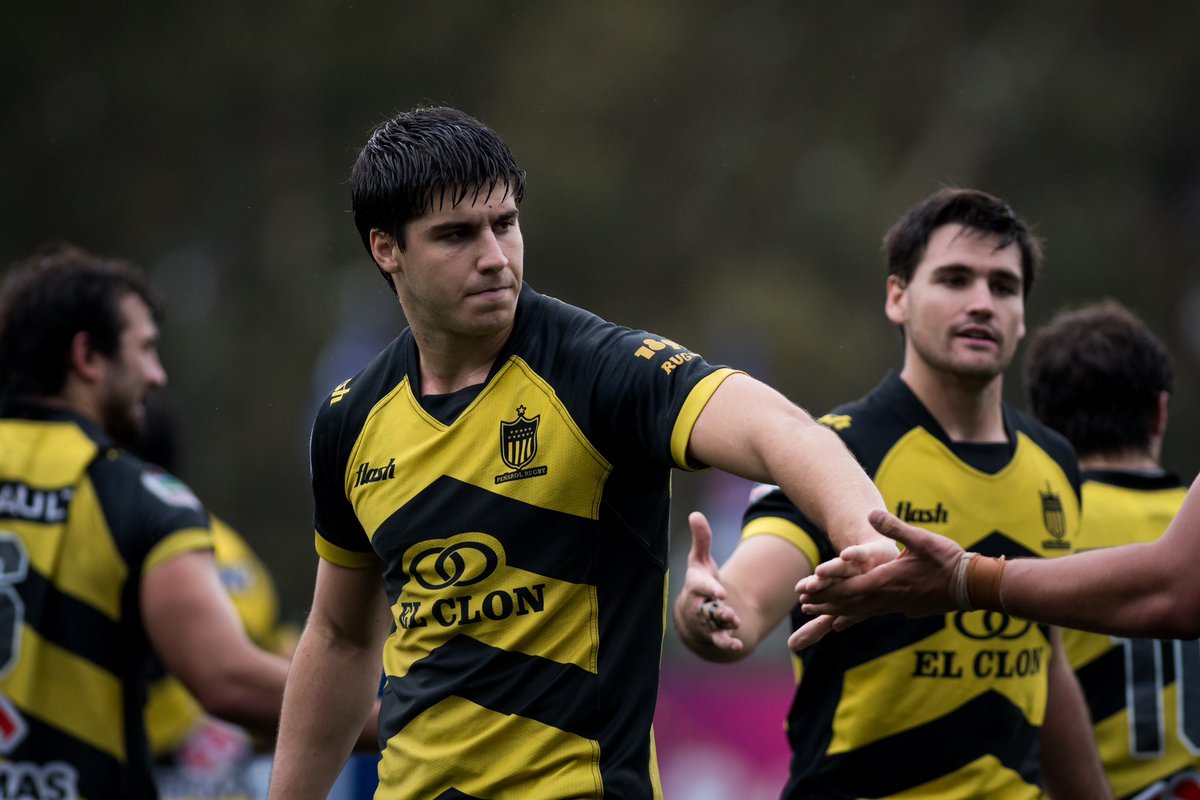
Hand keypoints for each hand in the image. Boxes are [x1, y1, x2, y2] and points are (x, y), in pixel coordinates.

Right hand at [674, 512, 742, 653]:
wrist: (693, 613)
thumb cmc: (699, 582)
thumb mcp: (700, 561)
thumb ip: (702, 540)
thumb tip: (695, 514)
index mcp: (696, 585)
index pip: (700, 586)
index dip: (709, 588)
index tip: (719, 591)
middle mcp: (698, 604)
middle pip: (705, 609)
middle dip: (716, 611)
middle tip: (728, 612)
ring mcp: (705, 621)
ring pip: (712, 625)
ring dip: (723, 626)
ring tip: (734, 623)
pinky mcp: (713, 634)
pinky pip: (719, 641)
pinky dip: (727, 644)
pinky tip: (738, 645)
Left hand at [787, 510, 964, 649]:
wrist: (973, 586)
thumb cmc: (949, 561)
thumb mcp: (921, 539)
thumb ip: (895, 527)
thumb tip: (871, 512)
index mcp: (887, 581)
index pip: (849, 589)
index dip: (826, 592)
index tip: (807, 593)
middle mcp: (888, 598)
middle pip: (850, 604)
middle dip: (826, 604)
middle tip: (805, 606)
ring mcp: (898, 606)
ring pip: (862, 611)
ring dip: (839, 612)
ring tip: (820, 614)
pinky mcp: (907, 608)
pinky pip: (875, 614)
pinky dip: (858, 616)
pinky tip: (854, 619)